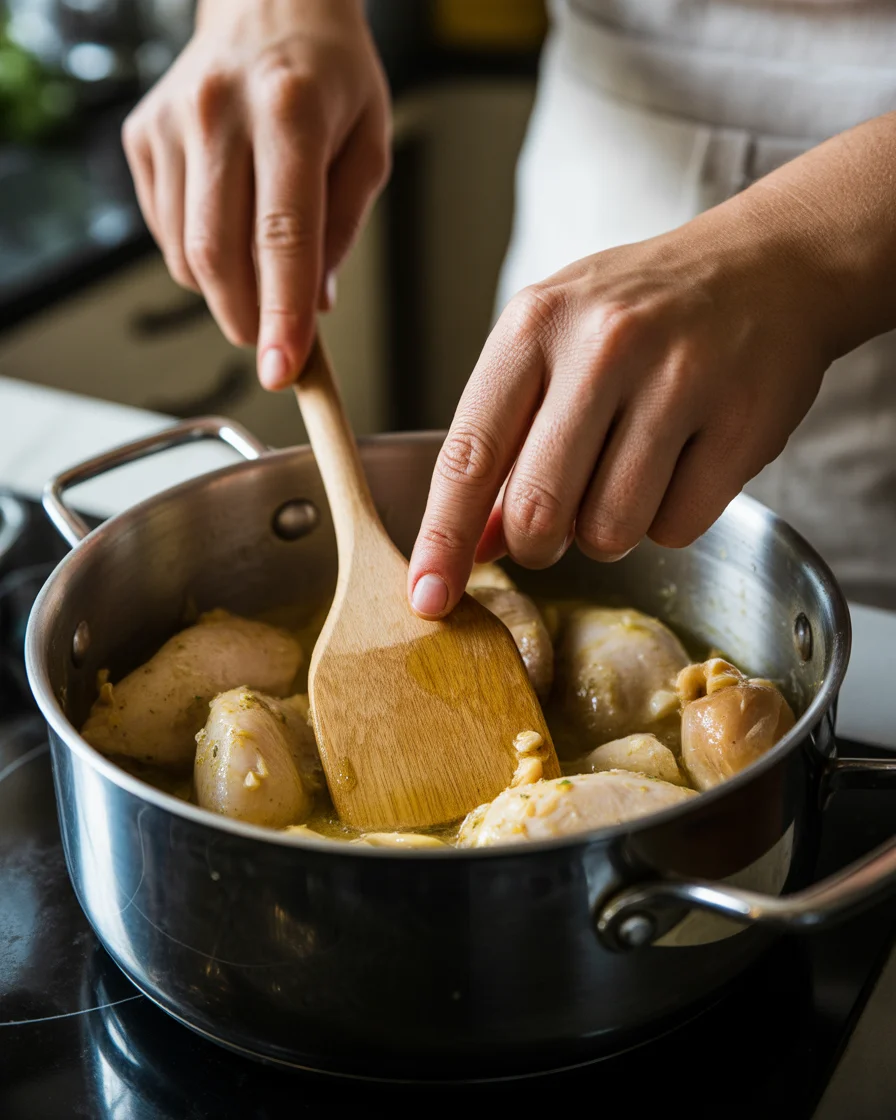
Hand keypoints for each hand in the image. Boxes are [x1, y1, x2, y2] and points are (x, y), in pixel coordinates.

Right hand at [122, 0, 389, 386]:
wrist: (269, 3)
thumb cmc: (330, 76)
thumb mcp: (369, 145)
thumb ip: (344, 228)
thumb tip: (315, 306)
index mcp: (289, 110)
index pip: (283, 236)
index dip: (282, 315)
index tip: (281, 370)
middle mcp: (219, 111)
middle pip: (219, 254)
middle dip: (246, 320)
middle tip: (273, 344)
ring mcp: (171, 123)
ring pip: (186, 252)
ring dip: (225, 292)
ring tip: (260, 273)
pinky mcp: (143, 136)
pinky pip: (167, 232)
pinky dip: (200, 258)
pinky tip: (230, 230)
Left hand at [408, 198, 840, 618]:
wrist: (768, 264)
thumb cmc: (640, 313)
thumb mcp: (552, 345)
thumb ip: (506, 439)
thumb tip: (475, 544)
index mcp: (535, 324)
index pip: (468, 455)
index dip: (443, 539)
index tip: (428, 597)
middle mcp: (603, 346)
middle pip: (539, 511)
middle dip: (538, 544)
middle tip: (555, 524)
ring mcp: (679, 381)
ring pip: (610, 531)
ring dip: (608, 532)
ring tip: (628, 474)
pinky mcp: (744, 421)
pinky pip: (678, 528)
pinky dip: (670, 519)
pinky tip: (682, 464)